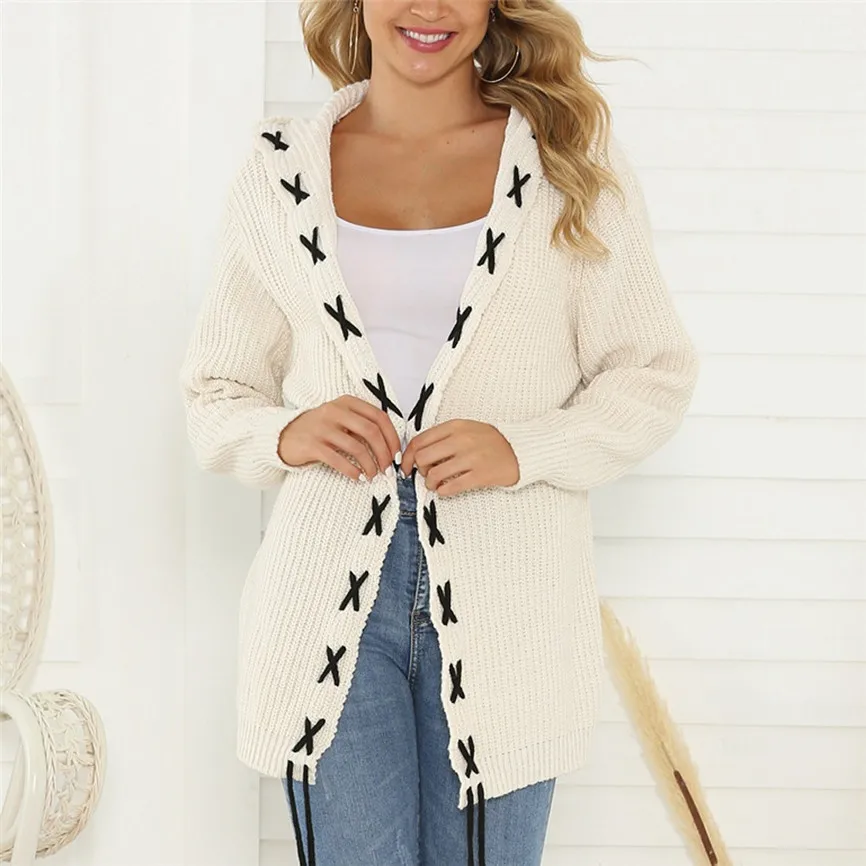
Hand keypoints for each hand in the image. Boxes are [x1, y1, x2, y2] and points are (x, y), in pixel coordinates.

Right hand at [277, 395, 400, 481]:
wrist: (284, 435)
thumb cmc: (319, 430)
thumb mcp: (340, 419)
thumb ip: (361, 425)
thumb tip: (390, 447)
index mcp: (346, 402)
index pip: (379, 417)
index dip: (392, 437)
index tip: (397, 455)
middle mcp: (334, 411)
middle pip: (371, 431)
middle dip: (384, 453)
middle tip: (387, 469)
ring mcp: (322, 427)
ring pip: (356, 447)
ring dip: (369, 465)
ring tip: (372, 476)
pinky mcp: (311, 445)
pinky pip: (338, 460)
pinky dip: (352, 471)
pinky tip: (357, 477)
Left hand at [399, 419, 518, 496]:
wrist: (520, 450)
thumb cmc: (491, 441)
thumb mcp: (466, 429)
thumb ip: (443, 437)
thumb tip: (418, 454)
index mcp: (455, 426)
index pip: (420, 441)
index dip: (407, 456)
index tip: (406, 466)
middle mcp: (461, 440)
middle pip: (423, 458)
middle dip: (420, 470)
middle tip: (427, 474)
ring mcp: (471, 458)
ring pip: (435, 475)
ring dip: (431, 484)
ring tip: (436, 485)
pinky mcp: (480, 475)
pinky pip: (452, 487)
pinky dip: (443, 491)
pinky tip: (446, 490)